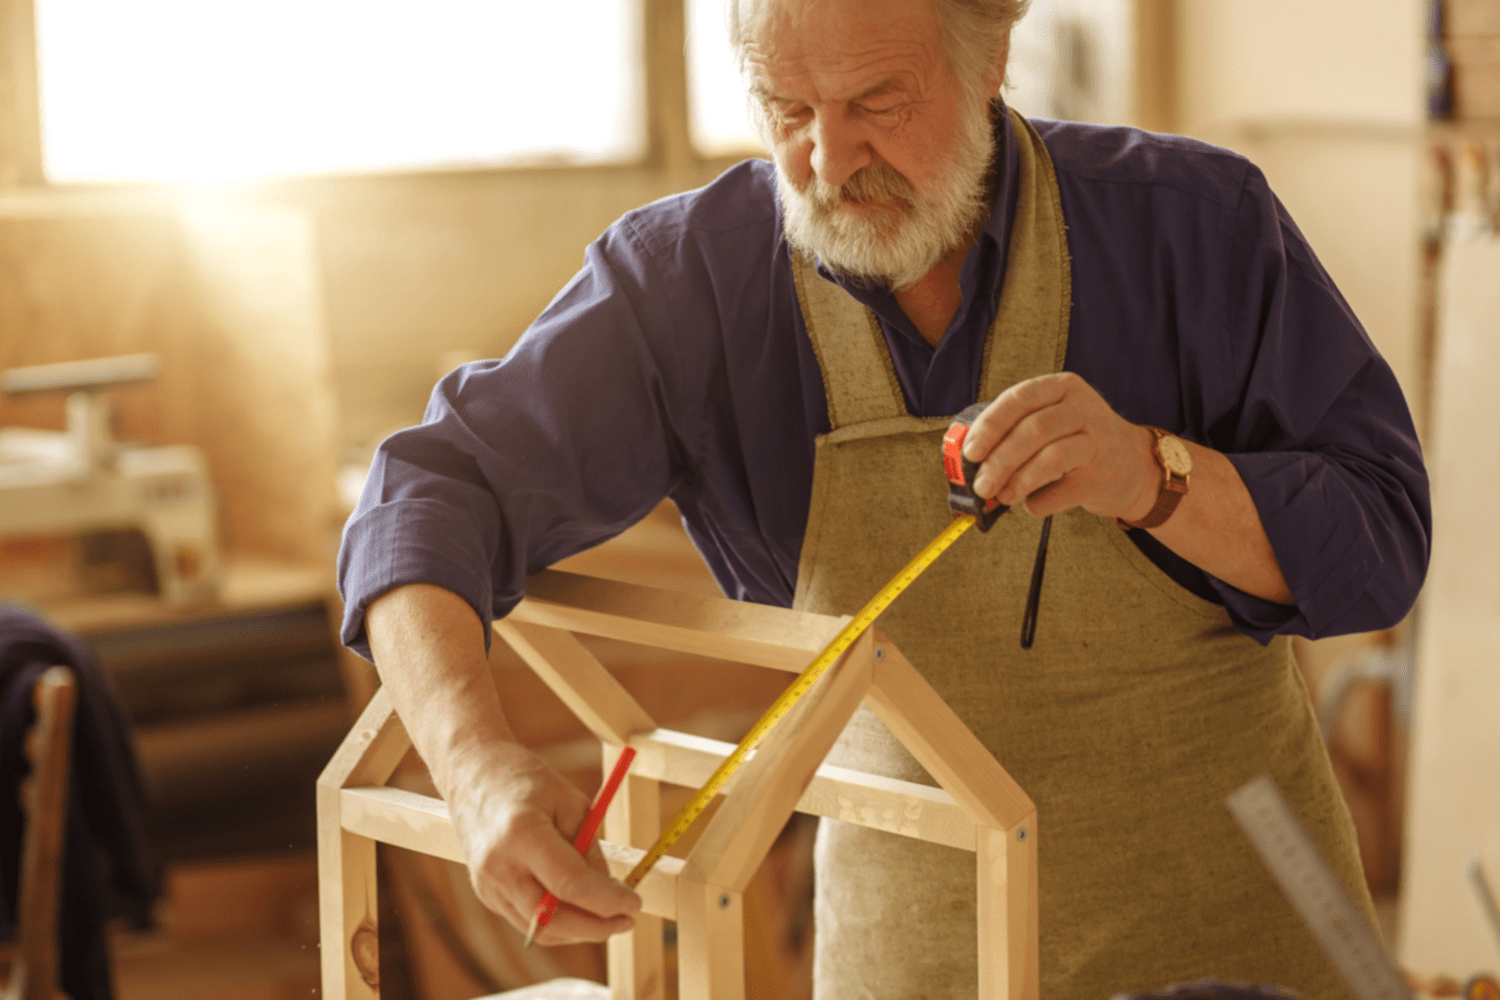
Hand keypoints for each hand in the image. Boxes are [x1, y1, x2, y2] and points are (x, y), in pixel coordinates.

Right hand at [443, 740, 640, 946]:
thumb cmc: (527, 782)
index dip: (607, 901)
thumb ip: (590, 851)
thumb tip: (612, 892)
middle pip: (553, 920)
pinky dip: (558, 922)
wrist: (472, 775)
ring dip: (579, 930)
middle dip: (596, 927)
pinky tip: (579, 908)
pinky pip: (528, 921)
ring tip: (608, 914)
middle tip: (627, 919)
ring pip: (540, 930)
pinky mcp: (486, 894)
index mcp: (523, 834)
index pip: (570, 885)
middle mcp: (500, 866)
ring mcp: (488, 884)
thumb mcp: (572, 804)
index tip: (634, 903)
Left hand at [960, 372, 1158, 520]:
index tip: (970, 452)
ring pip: (1051, 458)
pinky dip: (1039, 502)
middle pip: (1033, 429)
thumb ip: (1013, 431)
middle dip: (1000, 460)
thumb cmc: (1076, 441)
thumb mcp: (1051, 420)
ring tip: (1001, 496)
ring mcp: (1098, 441)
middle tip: (980, 485)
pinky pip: (1063, 491)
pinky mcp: (1104, 475)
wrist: (1132, 465)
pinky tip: (1031, 504)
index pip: (1019, 399)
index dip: (990, 426)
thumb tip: (969, 459)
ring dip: (1018, 482)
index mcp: (1062, 387)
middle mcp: (1083, 408)